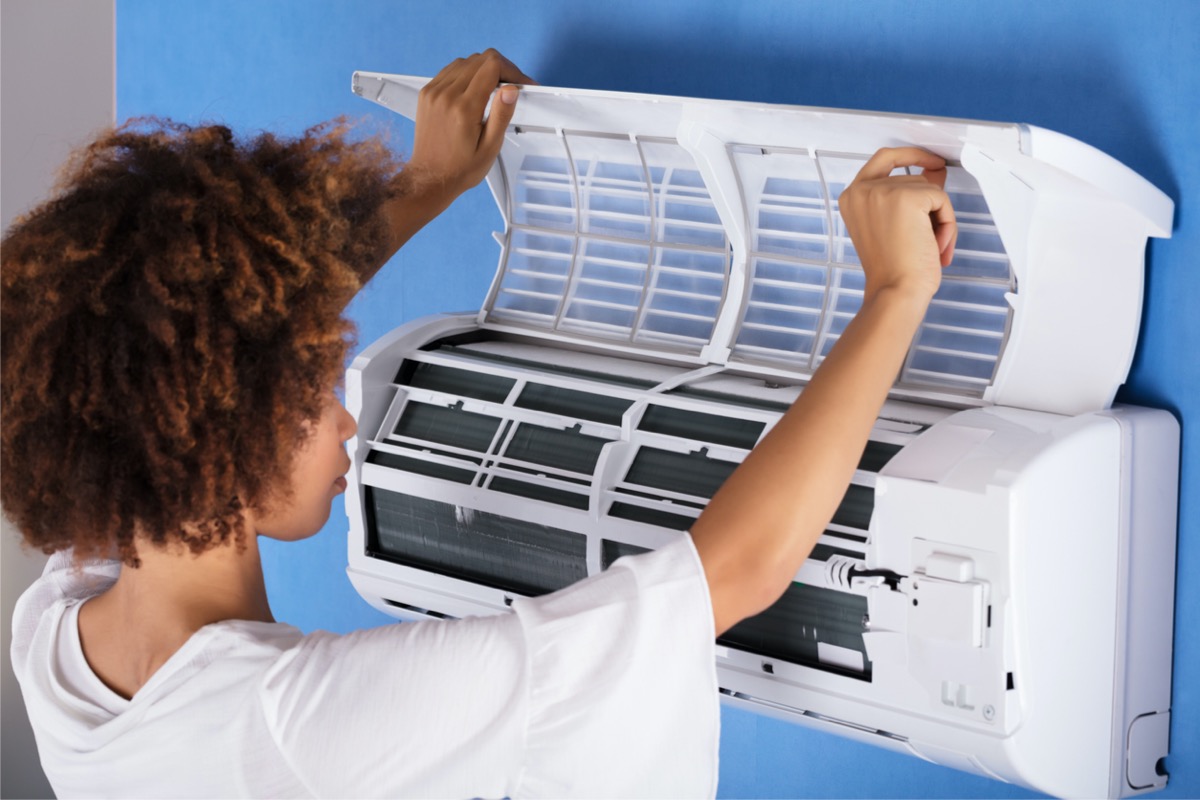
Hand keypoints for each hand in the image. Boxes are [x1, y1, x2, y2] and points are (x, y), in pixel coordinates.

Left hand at [407, 49, 535, 202]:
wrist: (430, 177)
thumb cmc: (461, 168)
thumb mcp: (490, 147)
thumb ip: (501, 114)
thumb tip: (511, 89)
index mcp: (464, 108)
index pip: (492, 65)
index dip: (512, 70)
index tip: (521, 83)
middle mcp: (446, 95)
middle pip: (480, 59)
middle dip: (501, 69)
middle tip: (511, 88)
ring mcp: (433, 92)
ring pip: (465, 62)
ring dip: (483, 70)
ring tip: (493, 89)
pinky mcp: (427, 93)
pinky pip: (450, 70)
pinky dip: (466, 74)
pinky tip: (474, 90)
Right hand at [838, 147, 956, 303]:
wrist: (896, 291)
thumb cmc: (893, 271)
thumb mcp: (898, 226)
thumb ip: (911, 195)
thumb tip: (934, 171)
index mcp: (852, 198)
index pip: (884, 159)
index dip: (911, 156)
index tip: (931, 161)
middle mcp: (861, 190)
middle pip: (913, 179)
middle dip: (928, 208)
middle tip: (929, 241)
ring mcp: (882, 191)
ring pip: (930, 189)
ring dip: (939, 219)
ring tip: (929, 247)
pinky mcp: (906, 197)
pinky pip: (941, 198)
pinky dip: (947, 223)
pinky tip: (935, 244)